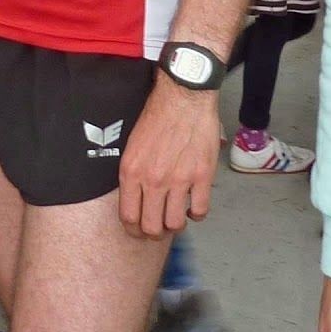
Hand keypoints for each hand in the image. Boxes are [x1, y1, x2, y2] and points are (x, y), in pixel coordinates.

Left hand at [117, 78, 221, 237]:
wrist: (183, 98)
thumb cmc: (156, 116)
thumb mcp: (132, 145)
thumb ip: (133, 173)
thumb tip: (135, 197)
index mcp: (131, 172)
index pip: (128, 216)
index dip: (133, 230)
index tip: (138, 230)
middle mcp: (153, 180)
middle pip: (151, 227)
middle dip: (154, 233)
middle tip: (158, 228)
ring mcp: (179, 180)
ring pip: (175, 223)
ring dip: (175, 225)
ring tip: (176, 216)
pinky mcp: (201, 177)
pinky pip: (199, 210)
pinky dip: (196, 214)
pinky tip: (193, 207)